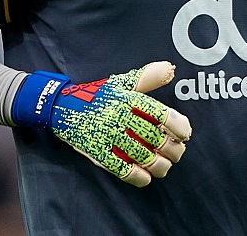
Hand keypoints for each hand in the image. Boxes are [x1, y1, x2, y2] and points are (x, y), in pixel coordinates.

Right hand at [49, 61, 191, 186]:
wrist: (60, 106)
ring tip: (164, 166)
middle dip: (174, 150)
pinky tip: (145, 177)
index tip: (185, 134)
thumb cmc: (97, 95)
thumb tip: (171, 69)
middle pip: (156, 139)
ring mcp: (107, 135)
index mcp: (127, 98)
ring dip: (160, 166)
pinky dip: (139, 177)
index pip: (161, 114)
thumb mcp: (121, 83)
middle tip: (177, 152)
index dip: (179, 127)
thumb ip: (147, 77)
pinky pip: (123, 170)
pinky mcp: (97, 152)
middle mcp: (119, 115)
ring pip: (144, 157)